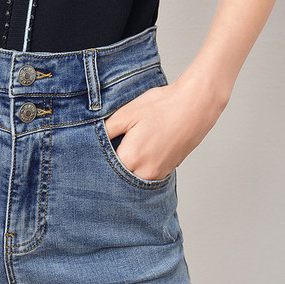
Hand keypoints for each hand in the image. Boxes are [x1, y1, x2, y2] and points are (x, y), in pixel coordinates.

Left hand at [102, 74, 224, 181]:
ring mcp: (159, 173)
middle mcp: (145, 173)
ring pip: (135, 178)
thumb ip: (106, 130)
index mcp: (130, 159)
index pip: (104, 169)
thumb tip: (89, 138)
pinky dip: (143, 166)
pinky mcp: (170, 169)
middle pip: (119, 177)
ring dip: (129, 167)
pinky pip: (149, 174)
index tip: (91, 152)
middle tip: (112, 146)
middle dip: (112, 167)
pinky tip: (144, 147)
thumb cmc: (161, 106)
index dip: (96, 160)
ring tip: (129, 145)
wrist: (195, 105)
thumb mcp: (127, 113)